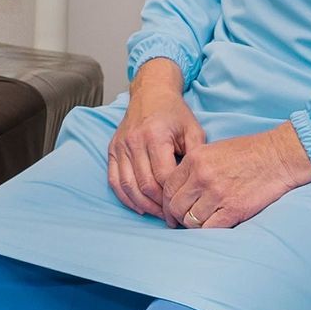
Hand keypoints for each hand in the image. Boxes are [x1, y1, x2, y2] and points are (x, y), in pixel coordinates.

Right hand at [107, 59, 205, 221]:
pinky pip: (114, 180)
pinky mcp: (112, 149)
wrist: (150, 92)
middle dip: (160, 205)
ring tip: (158, 214)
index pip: (164, 176)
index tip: (186, 205)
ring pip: (128, 185)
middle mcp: (134, 141)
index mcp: (155, 136)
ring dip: (143, 205)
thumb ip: (196, 155)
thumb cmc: (174, 112)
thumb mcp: (193, 129)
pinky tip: (138, 206)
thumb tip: (198, 185)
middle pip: (145, 184)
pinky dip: (125, 197)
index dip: (175, 195)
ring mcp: (120, 146)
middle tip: (174, 216)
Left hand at [163, 123, 310, 230]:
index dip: (167, 203)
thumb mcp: (211, 151)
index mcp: (194, 160)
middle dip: (177, 217)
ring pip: (191, 220)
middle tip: (182, 223)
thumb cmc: (247, 153)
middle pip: (176, 206)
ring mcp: (217, 194)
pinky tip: (214, 227)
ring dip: (193, 226)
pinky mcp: (234, 209)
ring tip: (200, 225)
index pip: (168, 188)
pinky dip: (208, 231)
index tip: (171, 211)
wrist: (278, 157)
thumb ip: (193, 169)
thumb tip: (180, 191)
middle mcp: (202, 177)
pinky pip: (210, 228)